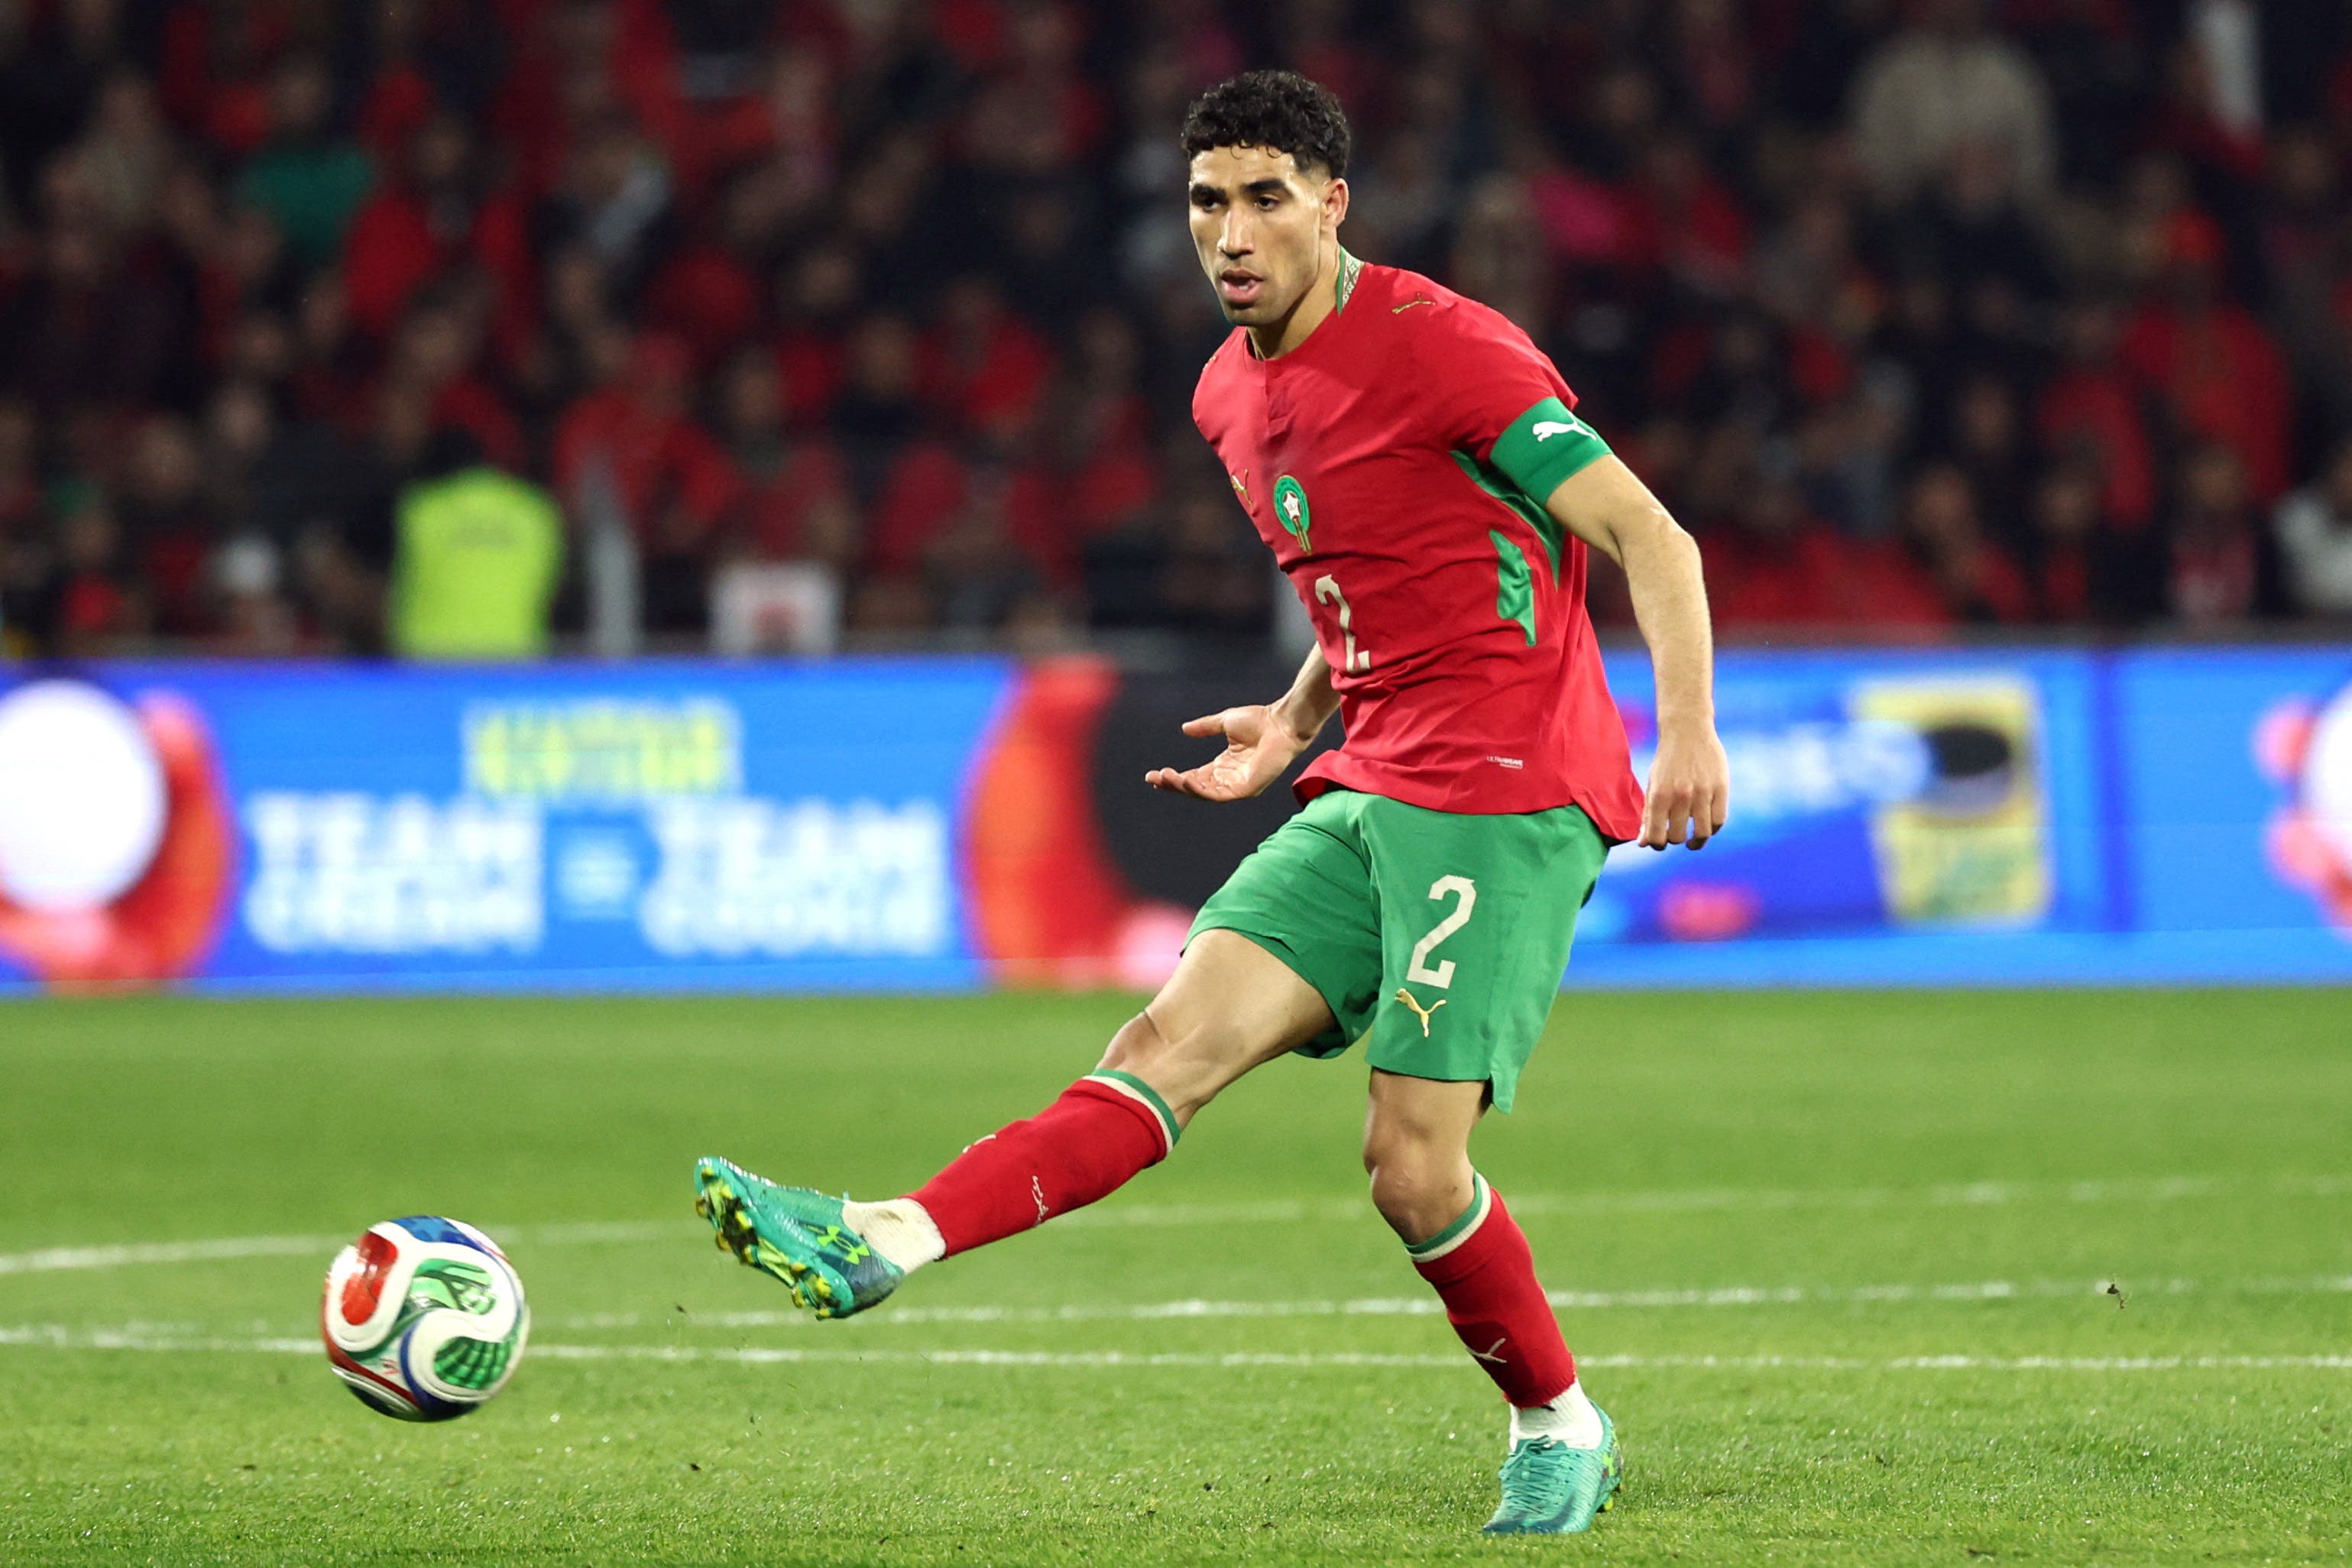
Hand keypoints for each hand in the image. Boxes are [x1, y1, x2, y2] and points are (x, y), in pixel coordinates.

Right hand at [1145, 704, 1310, 801]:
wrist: (1280, 723)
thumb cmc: (1259, 720)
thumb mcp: (1225, 722)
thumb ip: (1205, 727)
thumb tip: (1184, 728)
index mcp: (1224, 765)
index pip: (1195, 776)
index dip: (1175, 777)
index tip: (1155, 774)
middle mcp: (1228, 778)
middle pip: (1195, 786)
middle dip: (1173, 784)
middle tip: (1153, 778)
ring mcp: (1237, 785)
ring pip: (1204, 793)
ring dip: (1183, 787)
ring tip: (1165, 778)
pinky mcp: (1246, 790)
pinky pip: (1219, 795)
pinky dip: (1201, 790)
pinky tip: (1186, 781)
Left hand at [1640, 724, 1729, 849]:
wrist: (1687, 730)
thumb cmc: (1667, 761)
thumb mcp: (1653, 784)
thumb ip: (1648, 814)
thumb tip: (1643, 843)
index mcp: (1659, 795)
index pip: (1656, 836)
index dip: (1657, 844)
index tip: (1660, 842)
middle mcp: (1680, 796)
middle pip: (1678, 837)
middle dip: (1675, 840)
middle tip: (1676, 835)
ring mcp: (1702, 792)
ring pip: (1702, 832)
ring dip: (1696, 841)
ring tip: (1694, 841)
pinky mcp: (1721, 788)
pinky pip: (1719, 820)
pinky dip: (1713, 828)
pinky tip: (1706, 825)